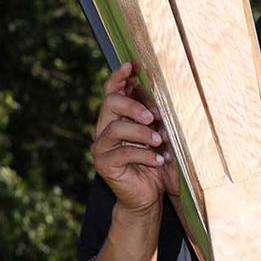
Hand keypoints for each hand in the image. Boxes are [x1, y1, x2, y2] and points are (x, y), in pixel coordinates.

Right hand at [90, 62, 178, 215]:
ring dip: (141, 133)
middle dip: (133, 106)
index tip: (131, 65)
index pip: (112, 91)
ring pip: (115, 128)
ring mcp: (101, 147)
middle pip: (110, 104)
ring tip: (159, 141)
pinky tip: (158, 160)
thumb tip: (159, 91)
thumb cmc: (155, 162)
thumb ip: (154, 116)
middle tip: (153, 116)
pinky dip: (144, 155)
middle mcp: (104, 130)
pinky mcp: (103, 164)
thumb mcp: (158, 135)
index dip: (119, 77)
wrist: (148, 195)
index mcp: (116, 118)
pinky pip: (122, 153)